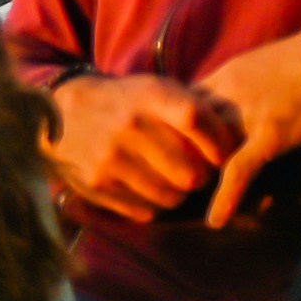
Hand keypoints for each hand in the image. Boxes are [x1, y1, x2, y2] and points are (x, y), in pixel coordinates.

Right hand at [40, 73, 237, 222]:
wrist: (64, 113)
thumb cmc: (126, 102)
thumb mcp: (155, 89)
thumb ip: (193, 109)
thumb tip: (236, 145)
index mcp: (147, 95)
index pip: (195, 119)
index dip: (219, 142)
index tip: (226, 154)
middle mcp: (129, 126)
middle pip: (191, 172)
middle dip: (203, 178)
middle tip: (200, 173)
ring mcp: (111, 159)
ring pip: (172, 197)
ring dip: (180, 194)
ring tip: (173, 179)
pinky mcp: (98, 185)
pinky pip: (147, 210)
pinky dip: (155, 203)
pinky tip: (148, 186)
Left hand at [189, 24, 300, 227]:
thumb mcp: (261, 65)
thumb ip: (241, 85)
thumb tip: (230, 103)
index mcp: (225, 75)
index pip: (181, 104)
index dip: (172, 129)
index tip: (167, 150)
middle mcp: (228, 93)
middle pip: (185, 128)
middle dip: (175, 155)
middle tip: (170, 182)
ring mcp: (248, 114)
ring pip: (206, 150)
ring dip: (196, 176)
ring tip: (186, 202)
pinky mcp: (271, 135)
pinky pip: (240, 169)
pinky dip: (225, 196)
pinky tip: (216, 220)